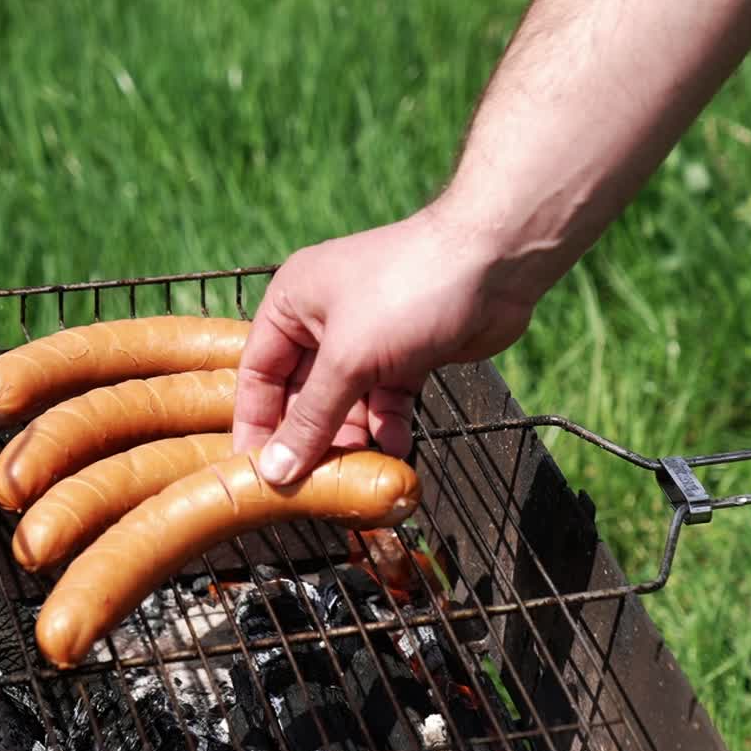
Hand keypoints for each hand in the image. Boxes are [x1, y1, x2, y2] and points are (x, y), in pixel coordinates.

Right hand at [232, 207, 535, 482]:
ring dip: (352, 437)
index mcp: (292, 303)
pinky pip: (387, 400)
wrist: (495, 262)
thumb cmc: (406, 292)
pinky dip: (390, 426)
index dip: (255, 424)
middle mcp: (324, 319)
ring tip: (357, 475)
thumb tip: (274, 472)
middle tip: (310, 487)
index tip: (255, 475)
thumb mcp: (348, 360)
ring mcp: (369, 337)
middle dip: (310, 438)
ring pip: (347, 403)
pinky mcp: (408, 353)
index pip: (257, 373)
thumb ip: (311, 419)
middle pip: (303, 394)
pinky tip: (397, 451)